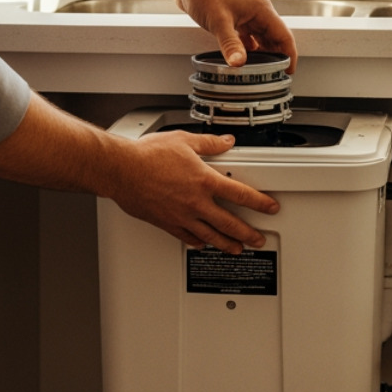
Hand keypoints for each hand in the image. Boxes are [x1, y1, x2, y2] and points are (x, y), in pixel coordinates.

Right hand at [107, 129, 278, 253]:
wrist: (122, 170)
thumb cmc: (148, 155)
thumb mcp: (184, 141)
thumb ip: (209, 143)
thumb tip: (225, 142)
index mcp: (204, 180)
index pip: (241, 195)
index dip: (260, 203)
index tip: (270, 208)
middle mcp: (196, 202)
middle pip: (229, 223)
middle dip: (248, 234)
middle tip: (259, 240)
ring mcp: (181, 216)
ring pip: (210, 236)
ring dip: (227, 244)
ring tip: (237, 250)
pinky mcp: (166, 223)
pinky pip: (187, 237)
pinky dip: (198, 242)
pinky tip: (203, 244)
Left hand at [170, 0, 297, 69]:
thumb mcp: (218, 21)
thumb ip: (230, 44)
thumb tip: (239, 64)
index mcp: (261, 9)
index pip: (284, 35)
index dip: (290, 55)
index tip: (289, 72)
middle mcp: (257, 11)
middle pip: (274, 37)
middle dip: (276, 56)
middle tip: (274, 76)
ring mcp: (245, 13)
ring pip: (261, 37)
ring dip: (262, 52)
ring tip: (260, 71)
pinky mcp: (234, 16)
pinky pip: (247, 35)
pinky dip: (248, 48)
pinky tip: (242, 57)